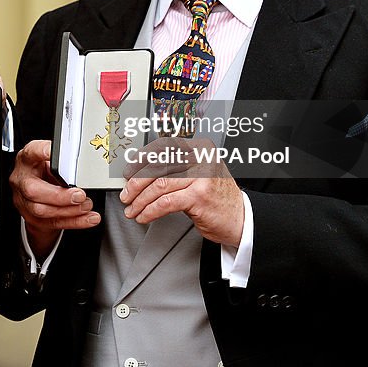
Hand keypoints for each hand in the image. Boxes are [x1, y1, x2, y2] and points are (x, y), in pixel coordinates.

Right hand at [11, 140, 100, 257]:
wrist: (38, 194)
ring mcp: (23, 200)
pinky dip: (74, 221)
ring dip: (68, 210)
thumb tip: (84, 170)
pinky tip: (87, 218)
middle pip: (33, 190)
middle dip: (59, 195)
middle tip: (80, 195)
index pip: (31, 152)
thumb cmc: (45, 172)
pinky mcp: (31, 217)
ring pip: (41, 210)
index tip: (55, 152)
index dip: (42, 152)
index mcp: (27, 159)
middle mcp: (21, 179)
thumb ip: (63, 164)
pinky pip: (52, 223)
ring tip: (86, 206)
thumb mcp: (51, 161)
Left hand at [119, 137, 243, 245]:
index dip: (141, 159)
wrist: (241, 219)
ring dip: (140, 200)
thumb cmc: (216, 197)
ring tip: (133, 209)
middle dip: (136, 183)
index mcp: (200, 148)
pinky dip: (150, 211)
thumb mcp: (198, 174)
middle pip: (158, 167)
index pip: (163, 147)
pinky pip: (165, 202)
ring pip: (159, 185)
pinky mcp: (199, 196)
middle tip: (127, 195)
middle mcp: (202, 158)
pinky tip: (144, 216)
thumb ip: (175, 168)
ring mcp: (202, 176)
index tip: (129, 172)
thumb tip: (140, 171)